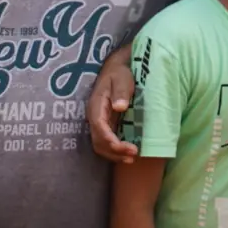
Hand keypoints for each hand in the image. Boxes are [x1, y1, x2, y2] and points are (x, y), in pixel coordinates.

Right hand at [88, 47, 137, 163]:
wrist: (116, 69)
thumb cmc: (120, 73)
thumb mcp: (122, 78)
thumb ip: (121, 92)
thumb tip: (119, 107)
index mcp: (96, 106)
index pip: (99, 128)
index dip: (111, 141)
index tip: (126, 148)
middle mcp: (95, 116)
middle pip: (98, 141)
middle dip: (114, 151)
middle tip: (132, 155)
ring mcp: (99, 122)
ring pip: (100, 145)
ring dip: (114, 154)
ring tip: (131, 158)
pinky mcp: (106, 125)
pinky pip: (106, 141)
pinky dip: (115, 150)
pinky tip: (127, 153)